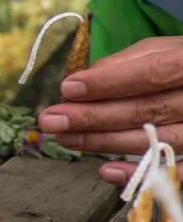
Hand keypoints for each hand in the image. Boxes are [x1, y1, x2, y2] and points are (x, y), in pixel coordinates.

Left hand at [38, 35, 182, 186]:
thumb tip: (87, 78)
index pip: (152, 73)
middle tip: (51, 120)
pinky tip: (105, 172)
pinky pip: (178, 171)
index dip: (110, 83)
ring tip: (67, 139)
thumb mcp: (165, 49)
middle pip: (149, 110)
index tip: (69, 89)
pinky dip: (141, 172)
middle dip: (94, 117)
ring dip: (106, 142)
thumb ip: (131, 61)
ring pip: (157, 141)